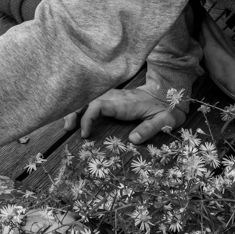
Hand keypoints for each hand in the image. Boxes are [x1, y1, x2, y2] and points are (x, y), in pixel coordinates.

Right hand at [62, 84, 188, 143]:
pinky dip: (81, 108)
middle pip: (87, 100)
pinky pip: (92, 101)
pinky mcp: (111, 98)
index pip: (98, 106)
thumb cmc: (165, 109)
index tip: (85, 134)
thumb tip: (133, 140)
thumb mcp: (163, 121)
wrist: (167, 93)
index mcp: (123, 103)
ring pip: (87, 99)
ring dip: (75, 109)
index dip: (88, 119)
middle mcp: (114, 97)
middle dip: (73, 112)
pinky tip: (76, 117)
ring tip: (67, 125)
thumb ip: (149, 129)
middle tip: (67, 129)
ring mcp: (111, 96)